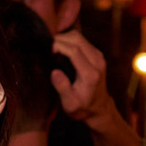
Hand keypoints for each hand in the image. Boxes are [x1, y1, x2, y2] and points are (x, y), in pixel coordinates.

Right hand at [51, 30, 143, 145]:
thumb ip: (63, 88)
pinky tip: (60, 49)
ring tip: (52, 47)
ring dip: (64, 38)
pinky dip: (69, 41)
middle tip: (46, 47)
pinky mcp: (96, 54)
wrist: (99, 108)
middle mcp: (97, 62)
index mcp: (90, 74)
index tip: (46, 50)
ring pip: (79, 37)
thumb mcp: (70, 104)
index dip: (58, 46)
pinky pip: (82, 41)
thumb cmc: (82, 108)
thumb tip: (54, 72)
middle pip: (77, 39)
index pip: (74, 50)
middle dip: (59, 39)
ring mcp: (98, 56)